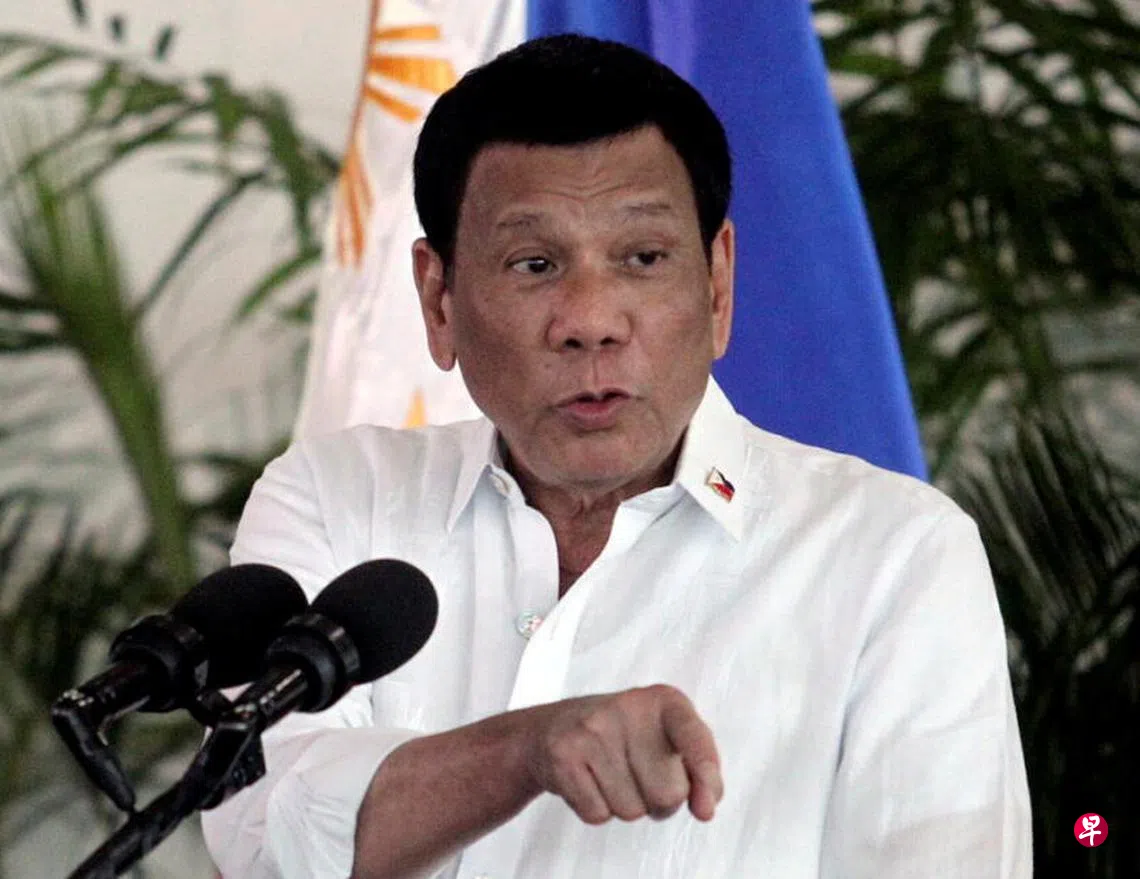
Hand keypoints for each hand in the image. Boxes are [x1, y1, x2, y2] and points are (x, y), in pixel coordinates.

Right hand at [520, 684, 722, 824]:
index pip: (694, 737)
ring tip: (611, 775)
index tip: (705, 810)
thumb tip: (706, 810)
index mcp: (664, 700)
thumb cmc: (623, 738)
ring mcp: (593, 729)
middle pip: (668, 794)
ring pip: (632, 811)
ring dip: (626, 805)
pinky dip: (597, 809)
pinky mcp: (564, 754)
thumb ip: (698, 767)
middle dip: (660, 803)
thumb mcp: (666, 736)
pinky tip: (588, 781)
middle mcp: (628, 708)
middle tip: (639, 778)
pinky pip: (598, 814)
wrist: (550, 727)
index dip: (705, 775)